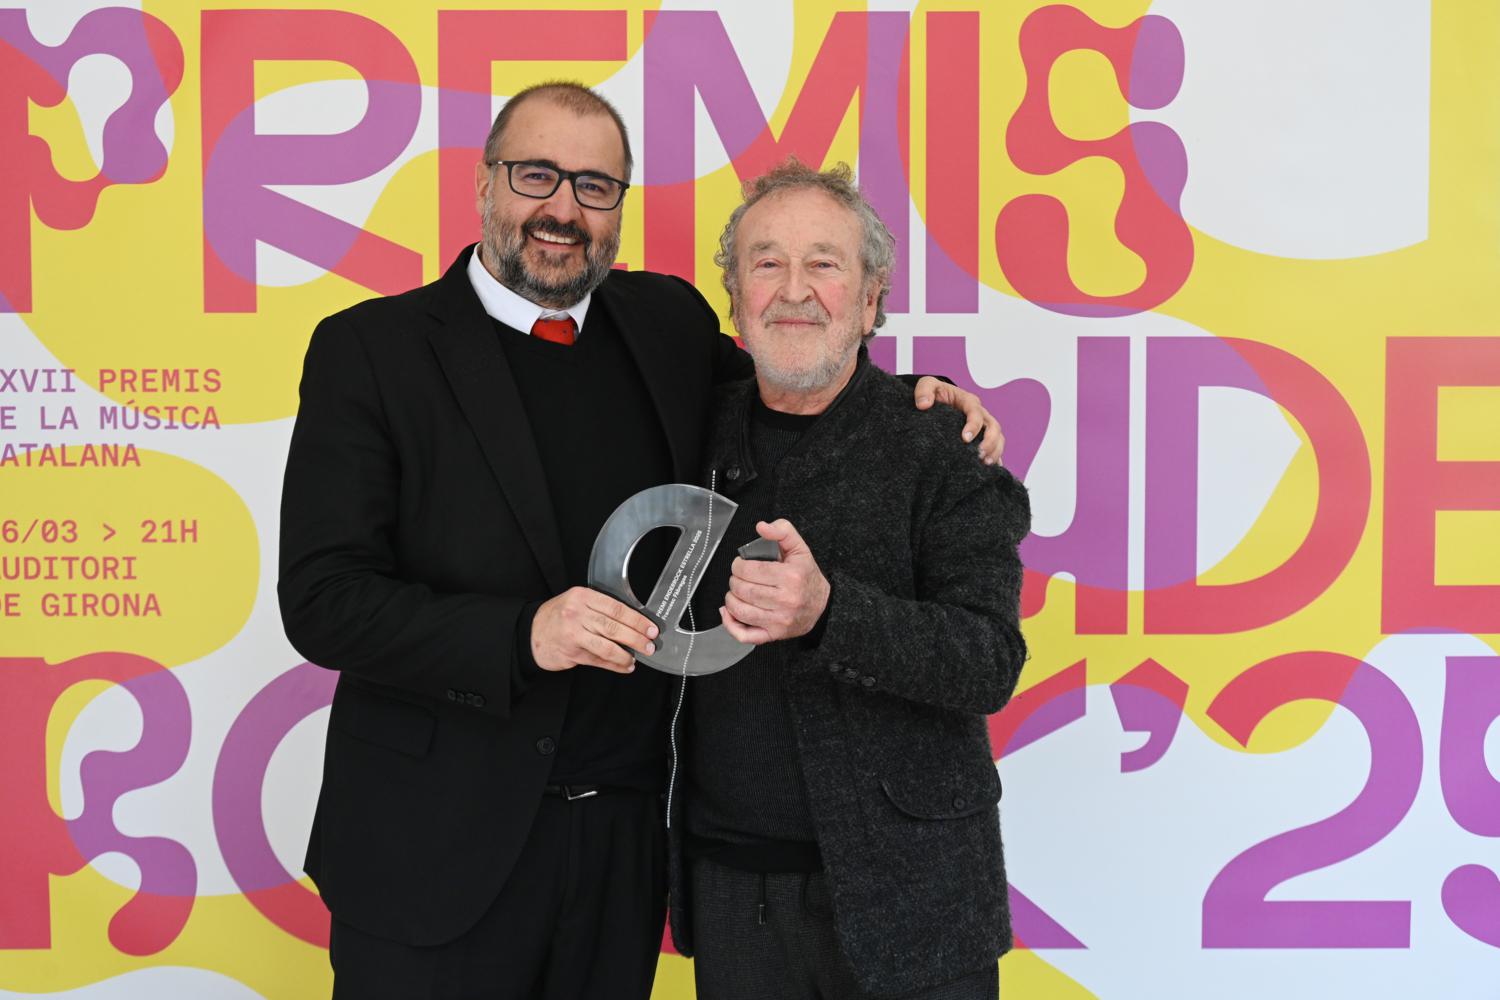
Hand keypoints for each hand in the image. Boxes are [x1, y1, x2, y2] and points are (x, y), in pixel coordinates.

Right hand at [531, 587, 657, 672]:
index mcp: (582, 597)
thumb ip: (599, 609)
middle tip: (650, 645)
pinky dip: (615, 665)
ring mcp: (574, 634)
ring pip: (607, 646)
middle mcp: (577, 614)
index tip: (650, 628)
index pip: (616, 608)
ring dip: (626, 654)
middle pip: (614, 627)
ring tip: (637, 658)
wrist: (529, 633)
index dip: (637, 620)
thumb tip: (632, 622)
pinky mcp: (571, 652)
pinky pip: (599, 660)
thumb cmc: (557, 617)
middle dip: (636, 638)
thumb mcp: (576, 603)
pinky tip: (625, 666)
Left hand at [720, 519, 829, 643]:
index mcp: (791, 577)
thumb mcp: (800, 548)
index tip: (740, 564)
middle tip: (738, 577)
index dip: (738, 565)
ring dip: (730, 599)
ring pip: (740, 610)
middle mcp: (785, 600)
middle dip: (734, 580)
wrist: (823, 606)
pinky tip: (728, 612)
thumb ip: (782, 531)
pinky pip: (744, 635)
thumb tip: (761, 526)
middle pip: (743, 589)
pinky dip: (730, 624)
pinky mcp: (773, 634)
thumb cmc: (807, 577)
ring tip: (735, 591)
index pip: (751, 570)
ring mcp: (779, 620)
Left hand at [913, 376, 1004, 465]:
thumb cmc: (934, 392)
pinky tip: (990, 471)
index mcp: (968, 401)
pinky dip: (996, 458)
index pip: (976, 412)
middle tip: (979, 455)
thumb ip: (924, 390)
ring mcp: (983, 426)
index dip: (974, 425)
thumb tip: (923, 405)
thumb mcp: (927, 385)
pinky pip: (995, 448)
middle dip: (990, 441)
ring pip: (998, 438)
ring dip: (995, 451)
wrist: (936, 400)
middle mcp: (980, 413)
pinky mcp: (982, 438)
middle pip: (994, 426)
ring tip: (985, 463)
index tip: (965, 439)